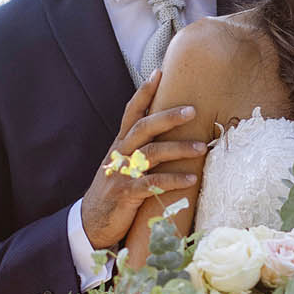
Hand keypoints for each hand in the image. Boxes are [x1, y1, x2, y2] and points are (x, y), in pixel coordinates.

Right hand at [80, 71, 208, 250]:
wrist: (91, 222)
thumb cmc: (114, 191)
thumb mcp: (123, 164)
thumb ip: (139, 147)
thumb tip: (164, 131)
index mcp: (120, 144)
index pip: (131, 112)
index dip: (144, 92)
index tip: (159, 71)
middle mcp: (121, 154)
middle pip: (143, 127)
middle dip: (168, 116)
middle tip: (193, 109)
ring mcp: (123, 173)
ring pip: (151, 153)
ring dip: (179, 148)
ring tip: (202, 147)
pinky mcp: (126, 194)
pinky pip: (153, 184)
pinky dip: (173, 180)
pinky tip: (191, 179)